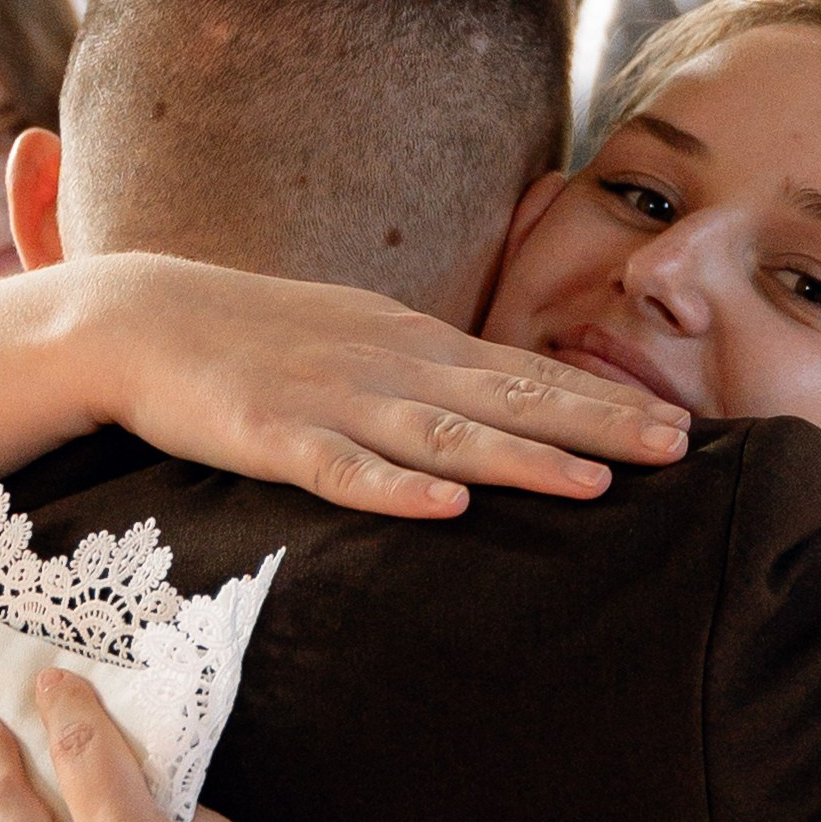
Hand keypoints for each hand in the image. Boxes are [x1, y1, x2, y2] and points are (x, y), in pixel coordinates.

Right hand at [91, 254, 687, 520]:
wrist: (139, 315)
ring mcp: (330, 400)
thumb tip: (510, 407)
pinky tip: (445, 506)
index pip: (526, 374)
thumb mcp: (360, 341)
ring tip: (593, 484)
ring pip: (442, 435)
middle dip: (597, 425)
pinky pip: (339, 470)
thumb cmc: (258, 337)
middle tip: (677, 451)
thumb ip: (431, 375)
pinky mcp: (270, 436)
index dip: (604, 400)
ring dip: (520, 459)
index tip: (681, 427)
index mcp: (411, 344)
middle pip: (507, 400)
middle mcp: (387, 365)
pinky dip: (393, 489)